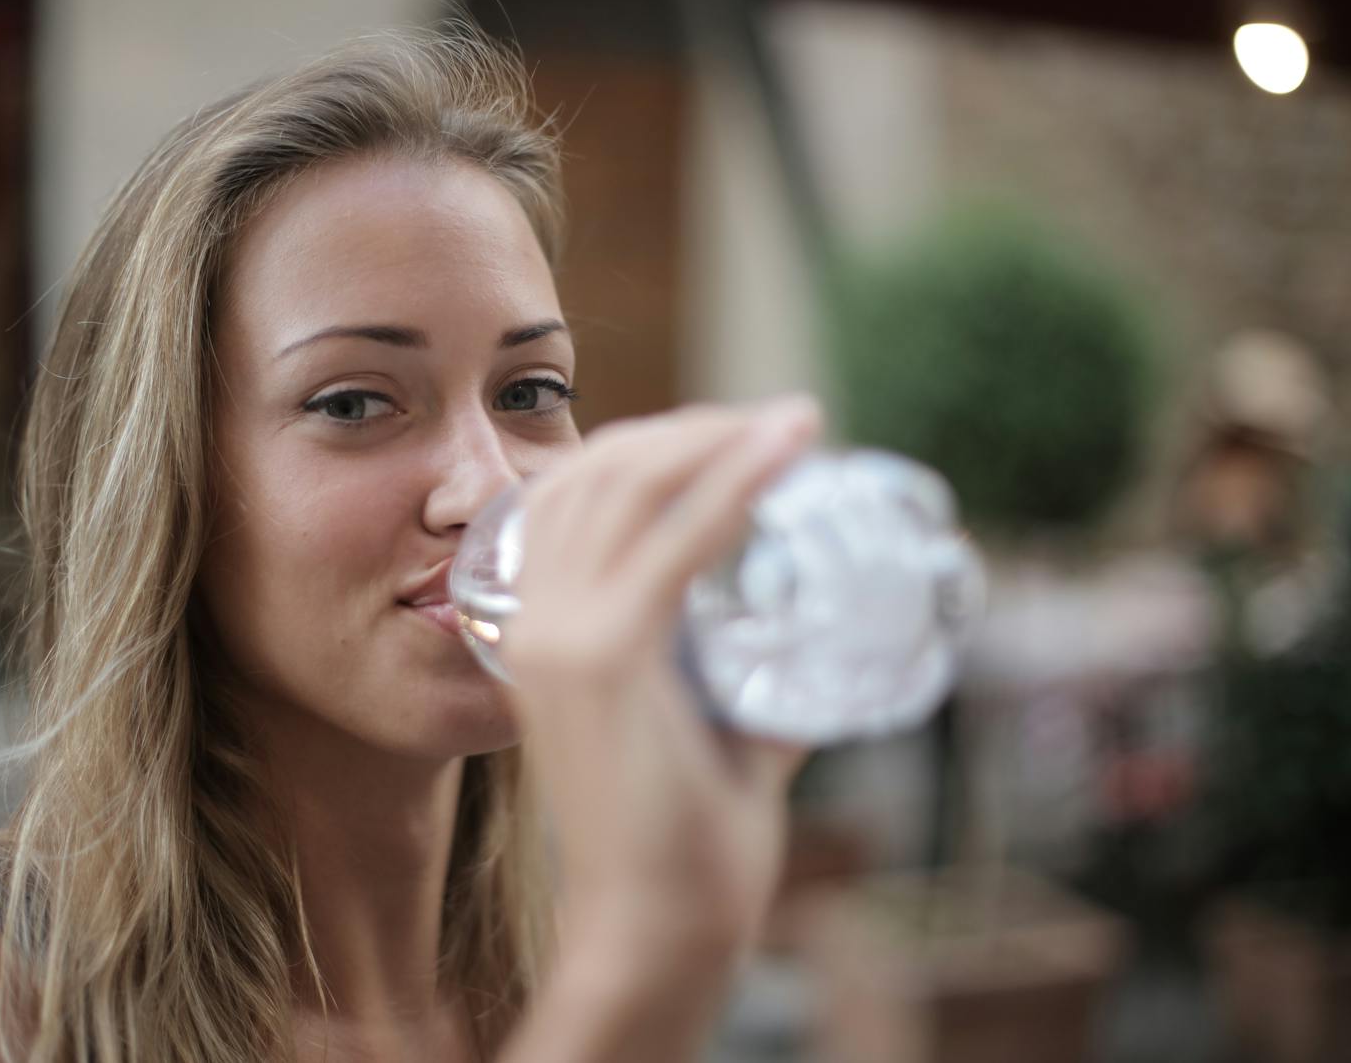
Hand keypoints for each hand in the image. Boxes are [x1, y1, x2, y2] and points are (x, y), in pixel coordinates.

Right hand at [500, 395, 822, 963]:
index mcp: (537, 628)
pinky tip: (785, 452)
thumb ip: (740, 671)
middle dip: (689, 429)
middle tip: (773, 424)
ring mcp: (560, 634)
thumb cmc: (684, 839)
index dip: (650, 446)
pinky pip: (674, 545)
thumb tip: (816, 631)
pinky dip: (734, 485)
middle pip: (600, 473)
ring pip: (629, 488)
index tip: (733, 435)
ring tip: (790, 426)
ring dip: (716, 440)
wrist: (655, 925)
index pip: (573, 496)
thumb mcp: (704, 722)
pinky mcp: (605, 657)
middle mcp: (534, 619)